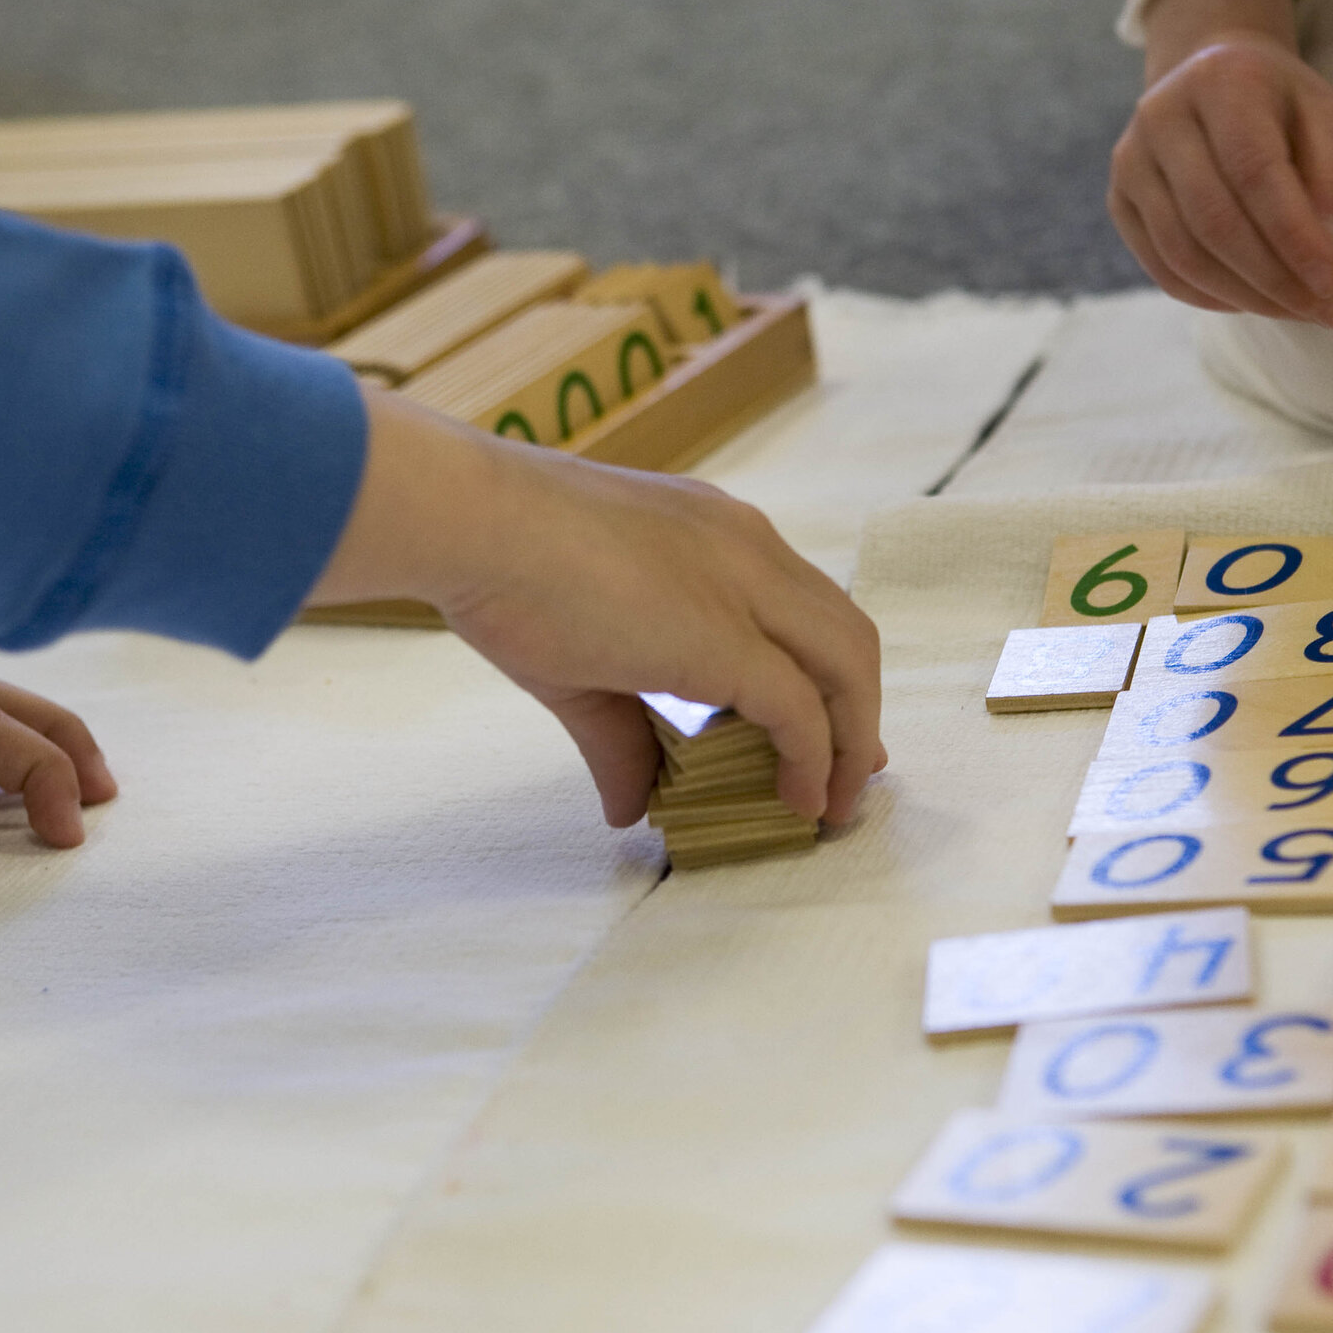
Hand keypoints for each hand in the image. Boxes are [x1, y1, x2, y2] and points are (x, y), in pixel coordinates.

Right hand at [310, 385, 884, 830]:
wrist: (472, 521)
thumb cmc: (504, 567)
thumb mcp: (575, 665)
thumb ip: (618, 739)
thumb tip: (627, 811)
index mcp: (718, 533)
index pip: (805, 604)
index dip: (828, 673)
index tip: (830, 731)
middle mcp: (749, 548)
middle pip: (846, 635)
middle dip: (860, 711)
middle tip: (850, 776)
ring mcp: (745, 586)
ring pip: (846, 665)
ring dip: (853, 742)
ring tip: (832, 804)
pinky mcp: (727, 637)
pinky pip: (802, 709)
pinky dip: (817, 758)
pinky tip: (800, 800)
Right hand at [1109, 0, 1332, 324]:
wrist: (1209, 74)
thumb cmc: (1279, 102)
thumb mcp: (1326, 116)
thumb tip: (1325, 258)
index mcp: (1222, 81)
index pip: (1255, 172)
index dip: (1294, 236)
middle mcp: (1162, 116)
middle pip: (1215, 220)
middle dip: (1273, 278)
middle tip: (1324, 311)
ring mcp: (1131, 160)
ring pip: (1184, 253)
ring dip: (1245, 296)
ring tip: (1296, 310)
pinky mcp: (1119, 198)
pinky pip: (1162, 267)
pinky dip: (1210, 296)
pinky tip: (1252, 301)